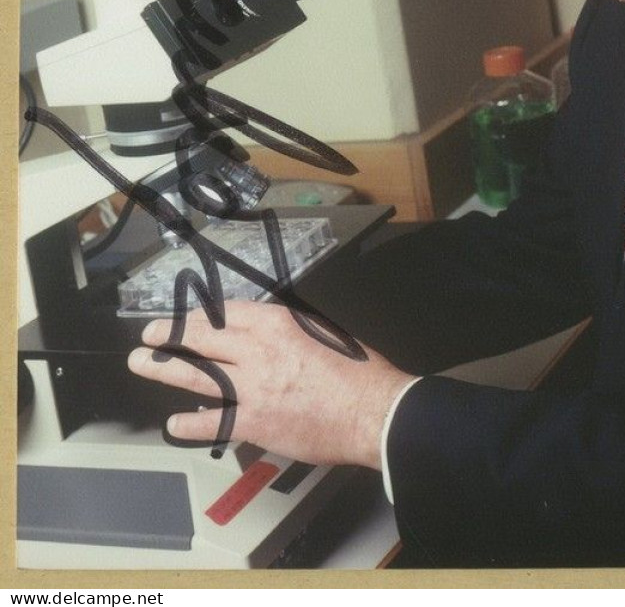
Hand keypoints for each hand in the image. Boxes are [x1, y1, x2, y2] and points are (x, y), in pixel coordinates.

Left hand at [127, 301, 414, 468]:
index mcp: (276, 322)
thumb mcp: (323, 331)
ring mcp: (251, 388)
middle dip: (171, 334)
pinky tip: (175, 424)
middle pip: (202, 337)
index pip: (226, 312)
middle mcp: (256, 350)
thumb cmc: (357, 371)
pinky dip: (191, 423)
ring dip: (165, 367)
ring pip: (196, 375)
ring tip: (142, 362)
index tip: (188, 316)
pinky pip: (213, 422)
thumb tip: (268, 332)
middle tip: (149, 334)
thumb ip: (291, 330)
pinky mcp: (254, 422)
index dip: (202, 314)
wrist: (371, 411)